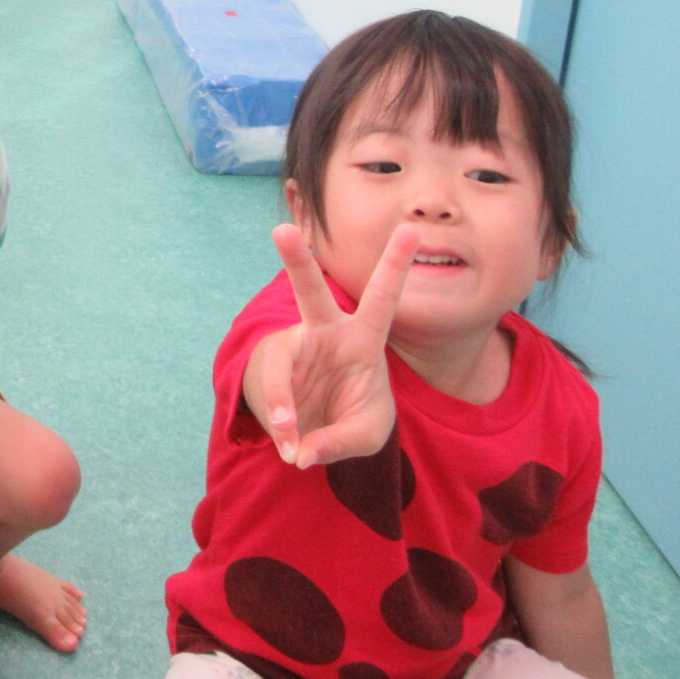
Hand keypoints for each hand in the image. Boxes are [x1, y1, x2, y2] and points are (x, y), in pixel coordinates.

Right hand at [251, 223, 416, 470]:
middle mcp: (324, 334)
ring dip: (279, 398)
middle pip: (308, 291)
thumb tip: (301, 450)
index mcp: (362, 338)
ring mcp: (292, 351)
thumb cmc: (349, 417)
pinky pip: (272, 395)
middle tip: (282, 230)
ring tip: (288, 432)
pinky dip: (280, 423)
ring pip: (278, 361)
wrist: (312, 427)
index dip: (396, 264)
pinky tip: (288, 441)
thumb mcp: (367, 433)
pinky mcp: (269, 373)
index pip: (382, 297)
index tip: (411, 228)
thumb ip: (342, 441)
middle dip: (296, 261)